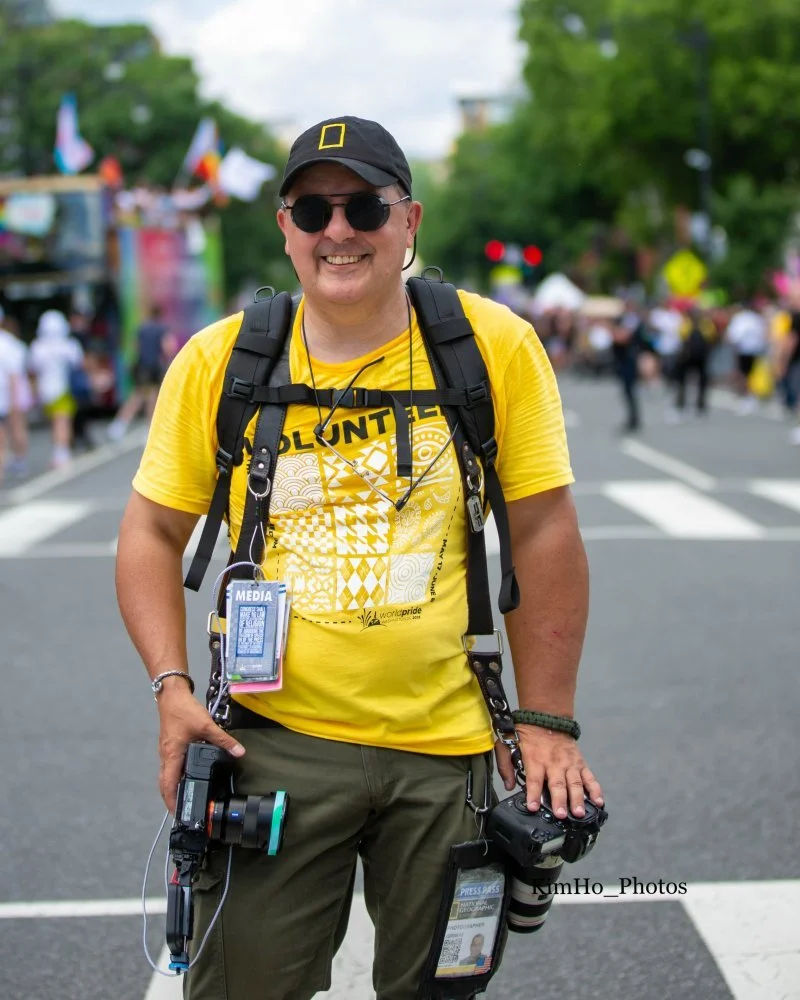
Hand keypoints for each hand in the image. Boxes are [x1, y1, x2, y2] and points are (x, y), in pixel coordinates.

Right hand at [156, 685, 244, 811]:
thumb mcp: (206, 725)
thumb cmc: (184, 711)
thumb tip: (240, 752)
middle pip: (164, 783)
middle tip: (182, 810)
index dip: (172, 801)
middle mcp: (166, 756)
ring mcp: (166, 751)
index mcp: (172, 755)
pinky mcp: (169, 745)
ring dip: (173, 787)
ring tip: (185, 797)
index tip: (178, 813)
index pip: (168, 784)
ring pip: (166, 775)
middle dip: (171, 798)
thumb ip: (224, 740)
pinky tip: (186, 775)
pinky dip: (175, 776)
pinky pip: (170, 767)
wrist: (172, 695)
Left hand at [494, 725, 603, 818]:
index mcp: (536, 759)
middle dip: (559, 800)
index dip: (533, 794)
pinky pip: (589, 777)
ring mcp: (570, 763)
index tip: (533, 807)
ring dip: (578, 799)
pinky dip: (595, 790)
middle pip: (557, 784)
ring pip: (575, 783)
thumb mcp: (508, 745)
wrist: (547, 717)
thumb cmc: (527, 734)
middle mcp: (554, 763)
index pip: (534, 779)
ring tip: (579, 813)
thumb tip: (508, 786)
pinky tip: (598, 801)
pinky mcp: (580, 763)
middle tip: (561, 815)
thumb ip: (505, 765)